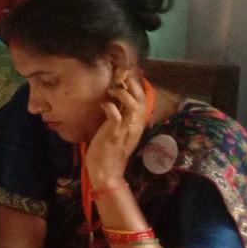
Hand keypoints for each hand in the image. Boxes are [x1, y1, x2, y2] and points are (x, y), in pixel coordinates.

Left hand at [84, 70, 147, 188]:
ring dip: (122, 93)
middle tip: (120, 76)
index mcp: (137, 125)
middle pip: (141, 100)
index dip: (137, 87)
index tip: (127, 75)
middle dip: (132, 85)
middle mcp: (135, 126)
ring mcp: (125, 130)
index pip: (143, 101)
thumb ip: (120, 117)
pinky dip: (109, 106)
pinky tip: (103, 104)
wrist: (106, 172)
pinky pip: (116, 115)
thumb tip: (115, 100)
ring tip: (111, 90)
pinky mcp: (114, 134)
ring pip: (133, 106)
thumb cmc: (109, 151)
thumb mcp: (118, 131)